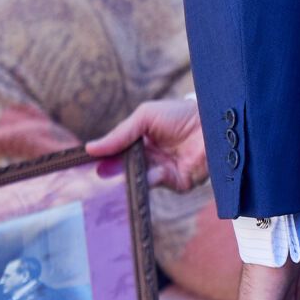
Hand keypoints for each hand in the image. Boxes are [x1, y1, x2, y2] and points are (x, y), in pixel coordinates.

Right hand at [86, 97, 206, 192]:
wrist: (216, 121)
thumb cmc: (181, 114)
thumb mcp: (146, 117)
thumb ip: (120, 133)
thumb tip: (90, 148)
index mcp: (141, 142)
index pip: (116, 153)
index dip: (102, 158)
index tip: (84, 163)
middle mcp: (149, 159)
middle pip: (123, 169)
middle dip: (111, 171)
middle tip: (98, 172)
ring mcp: (162, 172)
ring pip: (136, 179)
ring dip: (126, 177)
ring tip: (114, 174)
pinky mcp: (176, 183)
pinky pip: (155, 185)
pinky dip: (146, 182)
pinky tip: (140, 175)